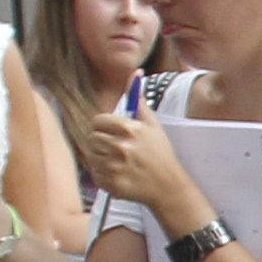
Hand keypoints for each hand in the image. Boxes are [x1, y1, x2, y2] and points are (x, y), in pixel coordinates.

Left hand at [77, 107, 202, 224]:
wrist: (169, 187)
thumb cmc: (161, 154)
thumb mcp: (153, 125)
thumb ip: (139, 101)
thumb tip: (135, 74)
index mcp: (129, 129)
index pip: (97, 121)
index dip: (102, 127)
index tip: (110, 133)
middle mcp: (121, 147)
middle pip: (92, 138)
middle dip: (101, 143)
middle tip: (115, 149)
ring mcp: (115, 166)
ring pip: (91, 156)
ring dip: (101, 158)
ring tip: (117, 162)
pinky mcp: (112, 183)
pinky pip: (95, 174)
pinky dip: (103, 175)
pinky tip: (117, 174)